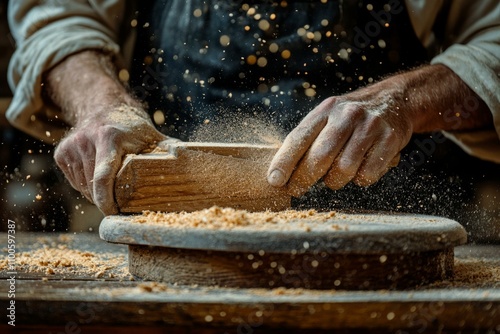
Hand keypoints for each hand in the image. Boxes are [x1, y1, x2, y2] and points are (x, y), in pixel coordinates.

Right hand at [54, 104, 171, 214]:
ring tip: (112, 186)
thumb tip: (196, 162)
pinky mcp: (61, 153)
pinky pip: (75, 181)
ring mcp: (71, 147)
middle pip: (93, 187)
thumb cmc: (133, 128)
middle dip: (106, 200)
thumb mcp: (153, 136)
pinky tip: (98, 177)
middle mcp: (86, 140)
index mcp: (109, 137)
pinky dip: (86, 187)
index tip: (113, 214)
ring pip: (83, 187)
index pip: (103, 177)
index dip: (106, 201)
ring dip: (96, 194)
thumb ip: (170, 150)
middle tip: (121, 204)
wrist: (105, 107)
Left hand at [267, 85, 411, 196]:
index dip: (284, 162)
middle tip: (297, 189)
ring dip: (334, 181)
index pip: (298, 138)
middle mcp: (346, 116)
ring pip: (344, 169)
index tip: (274, 181)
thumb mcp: (327, 118)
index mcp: (325, 110)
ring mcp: (369, 127)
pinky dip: (360, 179)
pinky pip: (367, 174)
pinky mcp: (389, 140)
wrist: (394, 100)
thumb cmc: (350, 118)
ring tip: (335, 176)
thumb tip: (282, 172)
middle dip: (304, 179)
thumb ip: (307, 140)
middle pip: (319, 157)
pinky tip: (360, 170)